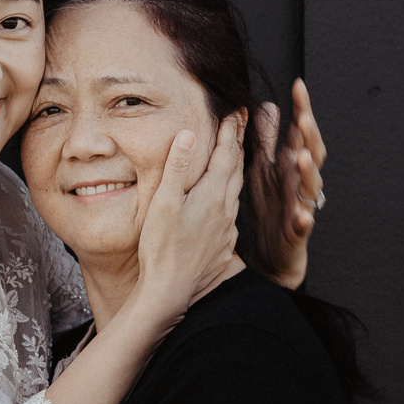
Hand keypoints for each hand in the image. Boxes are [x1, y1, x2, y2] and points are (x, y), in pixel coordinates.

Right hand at [133, 110, 244, 316]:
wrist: (171, 291)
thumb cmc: (161, 248)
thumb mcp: (163, 203)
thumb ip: (176, 168)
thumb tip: (188, 135)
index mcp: (212, 195)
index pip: (226, 154)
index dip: (230, 131)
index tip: (234, 111)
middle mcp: (225, 209)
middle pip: (237, 168)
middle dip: (238, 144)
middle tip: (241, 124)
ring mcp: (227, 228)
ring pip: (237, 190)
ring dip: (238, 168)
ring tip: (235, 154)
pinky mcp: (224, 244)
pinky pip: (233, 211)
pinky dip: (232, 194)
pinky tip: (226, 198)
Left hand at [260, 78, 327, 289]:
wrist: (270, 253)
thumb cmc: (270, 208)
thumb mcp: (264, 168)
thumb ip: (268, 139)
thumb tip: (270, 105)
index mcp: (292, 166)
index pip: (300, 133)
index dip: (301, 110)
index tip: (298, 85)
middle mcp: (301, 183)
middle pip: (311, 155)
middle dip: (310, 137)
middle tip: (304, 118)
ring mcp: (302, 207)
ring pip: (311, 187)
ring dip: (309, 172)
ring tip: (303, 158)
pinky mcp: (298, 232)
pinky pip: (304, 225)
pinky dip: (304, 219)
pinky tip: (303, 215)